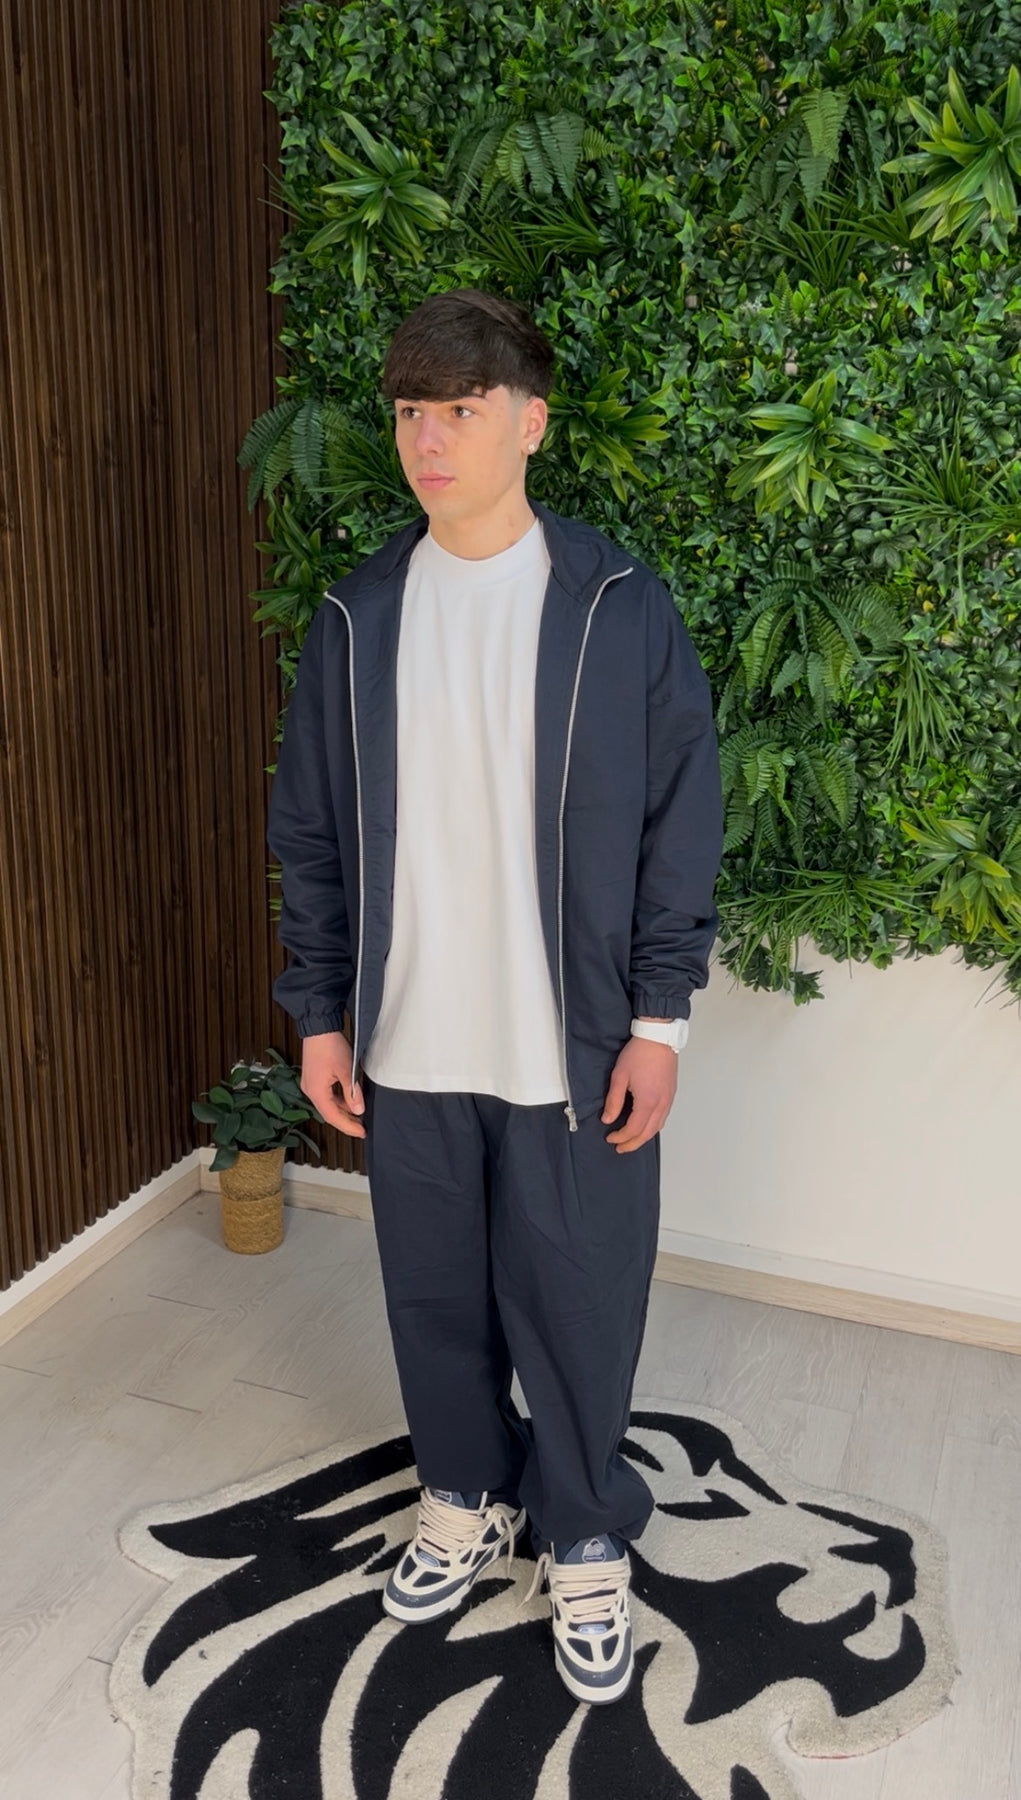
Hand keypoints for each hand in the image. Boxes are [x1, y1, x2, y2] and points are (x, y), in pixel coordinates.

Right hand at [301, 1031, 365, 1138]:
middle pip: (328, 1113)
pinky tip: (348, 1100)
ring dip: (342, 1111)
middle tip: (361, 1128)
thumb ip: (352, 1093)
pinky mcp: (312, 1077)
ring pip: (327, 1104)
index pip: (333, 1117)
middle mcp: (310, 1090)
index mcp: (316, 1092)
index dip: (348, 1127)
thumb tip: (358, 1110)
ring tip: (357, 1116)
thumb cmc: (330, 1046)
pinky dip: (337, 1100)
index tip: (361, 1132)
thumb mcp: (346, 1070)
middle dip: (345, 1121)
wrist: (318, 1027)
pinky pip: (325, 1095)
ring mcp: (310, 1084)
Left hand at [601, 1036, 676, 1151]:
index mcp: (648, 1102)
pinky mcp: (671, 1094)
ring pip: (658, 1127)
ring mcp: (668, 1099)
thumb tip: (608, 1119)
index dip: (621, 1137)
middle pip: (648, 1133)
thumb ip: (614, 1101)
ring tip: (631, 1140)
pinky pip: (663, 1117)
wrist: (658, 1037)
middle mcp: (661, 1104)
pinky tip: (645, 1125)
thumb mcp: (619, 1076)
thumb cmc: (639, 1053)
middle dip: (633, 1143)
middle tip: (620, 1148)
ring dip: (644, 1137)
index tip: (610, 1137)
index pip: (633, 1129)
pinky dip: (653, 1127)